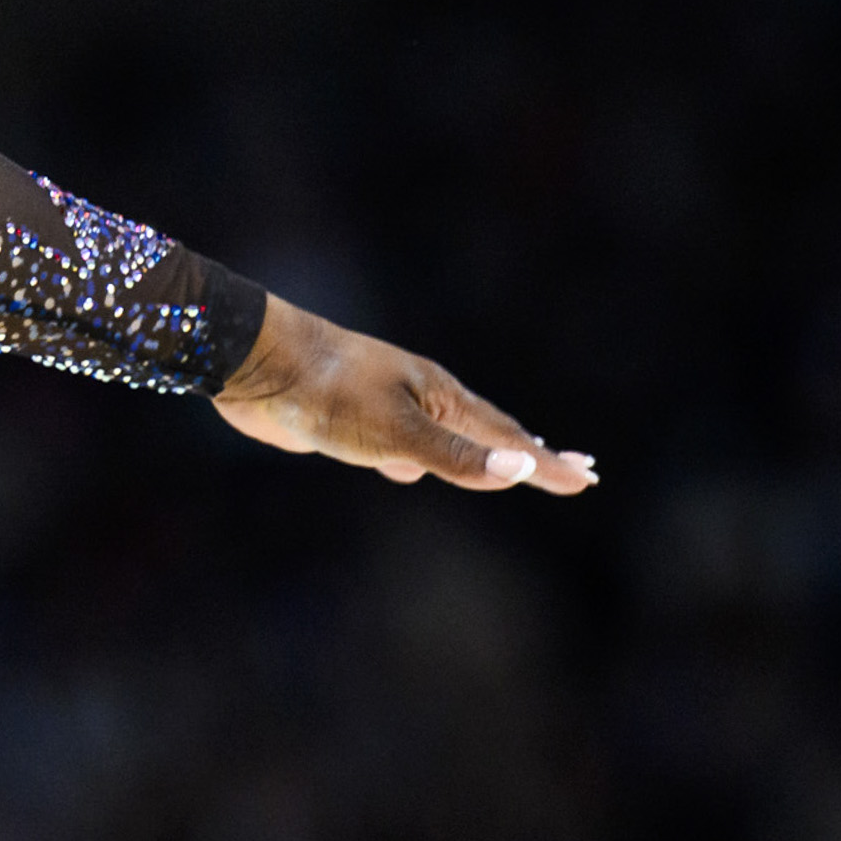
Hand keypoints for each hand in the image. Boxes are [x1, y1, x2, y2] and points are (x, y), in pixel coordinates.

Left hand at [213, 294, 594, 493]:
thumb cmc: (327, 391)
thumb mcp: (396, 432)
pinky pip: (397, 445)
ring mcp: (382, 406)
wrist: (253, 362)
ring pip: (441, 438)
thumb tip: (521, 469)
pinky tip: (404, 472)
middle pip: (485, 432)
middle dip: (528, 453)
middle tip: (573, 468)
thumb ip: (454, 456)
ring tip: (503, 466)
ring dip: (474, 455)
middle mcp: (418, 397)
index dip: (546, 462)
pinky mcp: (346, 422)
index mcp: (438, 396)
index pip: (507, 437)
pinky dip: (417, 460)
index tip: (587, 478)